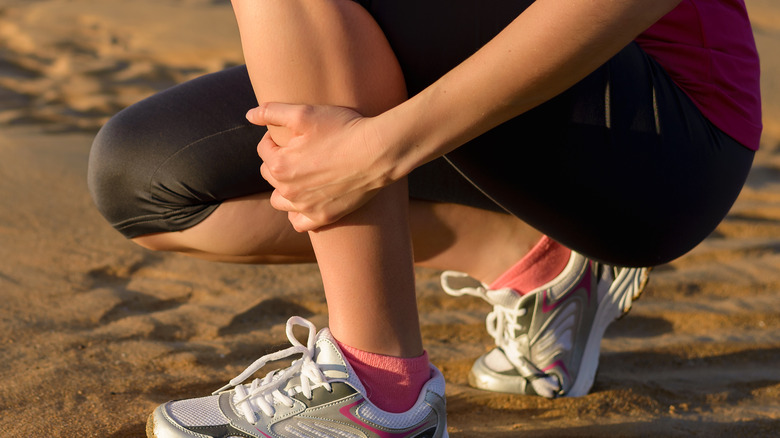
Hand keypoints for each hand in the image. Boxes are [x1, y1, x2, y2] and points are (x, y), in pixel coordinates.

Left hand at [248, 103, 392, 231]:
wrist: (378, 152)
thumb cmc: (343, 129)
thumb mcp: (304, 113)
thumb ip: (272, 112)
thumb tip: (249, 115)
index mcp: (279, 164)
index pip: (264, 149)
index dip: (276, 137)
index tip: (295, 133)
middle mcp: (287, 190)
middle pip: (269, 175)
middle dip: (280, 161)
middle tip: (302, 151)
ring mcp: (305, 207)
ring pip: (280, 201)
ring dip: (284, 189)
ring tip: (302, 176)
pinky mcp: (323, 217)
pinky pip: (298, 223)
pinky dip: (298, 214)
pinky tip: (308, 200)